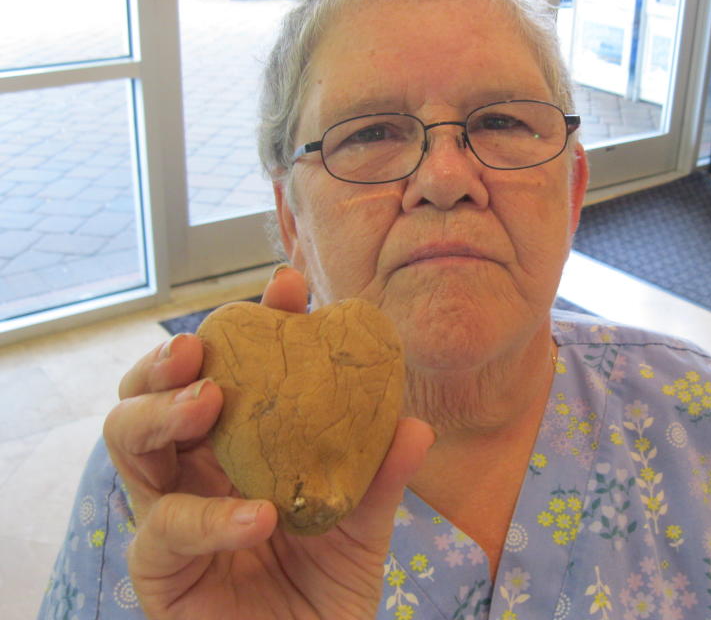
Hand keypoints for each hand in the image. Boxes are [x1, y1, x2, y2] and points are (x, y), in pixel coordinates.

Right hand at [103, 267, 433, 618]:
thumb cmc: (325, 588)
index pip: (230, 369)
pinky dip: (209, 517)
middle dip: (169, 357)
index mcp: (236, 445)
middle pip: (151, 391)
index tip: (288, 289)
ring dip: (162, 411)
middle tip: (202, 344)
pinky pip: (164, 531)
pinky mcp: (158, 568)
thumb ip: (380, 478)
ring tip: (209, 401)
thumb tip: (417, 424)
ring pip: (126, 441)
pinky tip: (256, 515)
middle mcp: (193, 470)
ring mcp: (168, 513)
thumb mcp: (361, 525)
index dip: (254, 324)